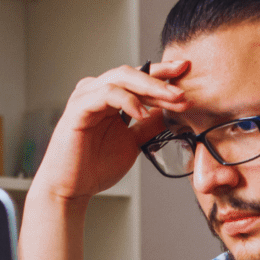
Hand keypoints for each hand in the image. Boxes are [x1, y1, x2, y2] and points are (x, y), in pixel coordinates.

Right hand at [31, 61, 190, 200]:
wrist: (72, 189)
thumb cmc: (96, 166)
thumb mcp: (133, 142)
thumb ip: (149, 125)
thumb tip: (173, 112)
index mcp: (109, 96)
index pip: (139, 77)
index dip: (163, 73)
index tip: (187, 70)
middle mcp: (96, 91)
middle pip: (133, 73)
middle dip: (161, 80)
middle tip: (184, 90)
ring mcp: (86, 97)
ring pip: (121, 78)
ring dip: (150, 88)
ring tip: (172, 100)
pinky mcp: (78, 109)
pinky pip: (105, 95)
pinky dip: (127, 100)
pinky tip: (143, 113)